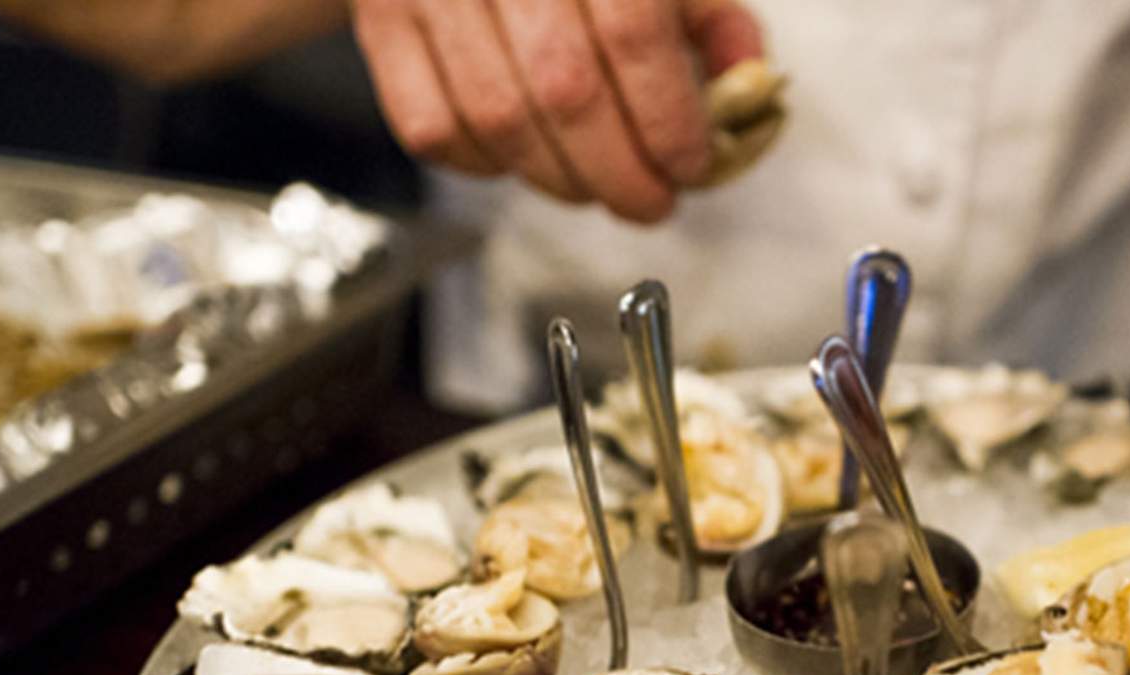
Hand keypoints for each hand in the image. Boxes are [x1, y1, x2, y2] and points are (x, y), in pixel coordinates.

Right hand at [349, 0, 762, 222]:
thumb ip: (714, 22)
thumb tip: (748, 96)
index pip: (634, 36)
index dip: (666, 121)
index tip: (687, 167)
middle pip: (566, 92)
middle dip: (618, 174)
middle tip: (648, 201)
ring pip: (498, 119)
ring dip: (557, 179)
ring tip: (592, 185)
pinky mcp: (381, 18)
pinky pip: (430, 126)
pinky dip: (481, 166)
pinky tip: (519, 160)